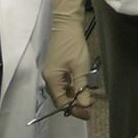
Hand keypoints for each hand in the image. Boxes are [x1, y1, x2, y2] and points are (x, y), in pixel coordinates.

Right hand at [42, 0, 92, 118]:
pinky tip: (82, 87)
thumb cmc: (73, 45)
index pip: (61, 102)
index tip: (87, 113)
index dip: (73, 110)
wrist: (67, 24)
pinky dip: (72, 87)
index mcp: (52, 79)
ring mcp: (51, 72)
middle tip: (89, 107)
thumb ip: (81, 88)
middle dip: (74, 104)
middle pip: (60, 97)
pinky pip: (63, 82)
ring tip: (88, 98)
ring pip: (62, 90)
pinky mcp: (56, 67)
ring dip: (74, 95)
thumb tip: (84, 105)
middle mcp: (48, 77)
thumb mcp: (80, 68)